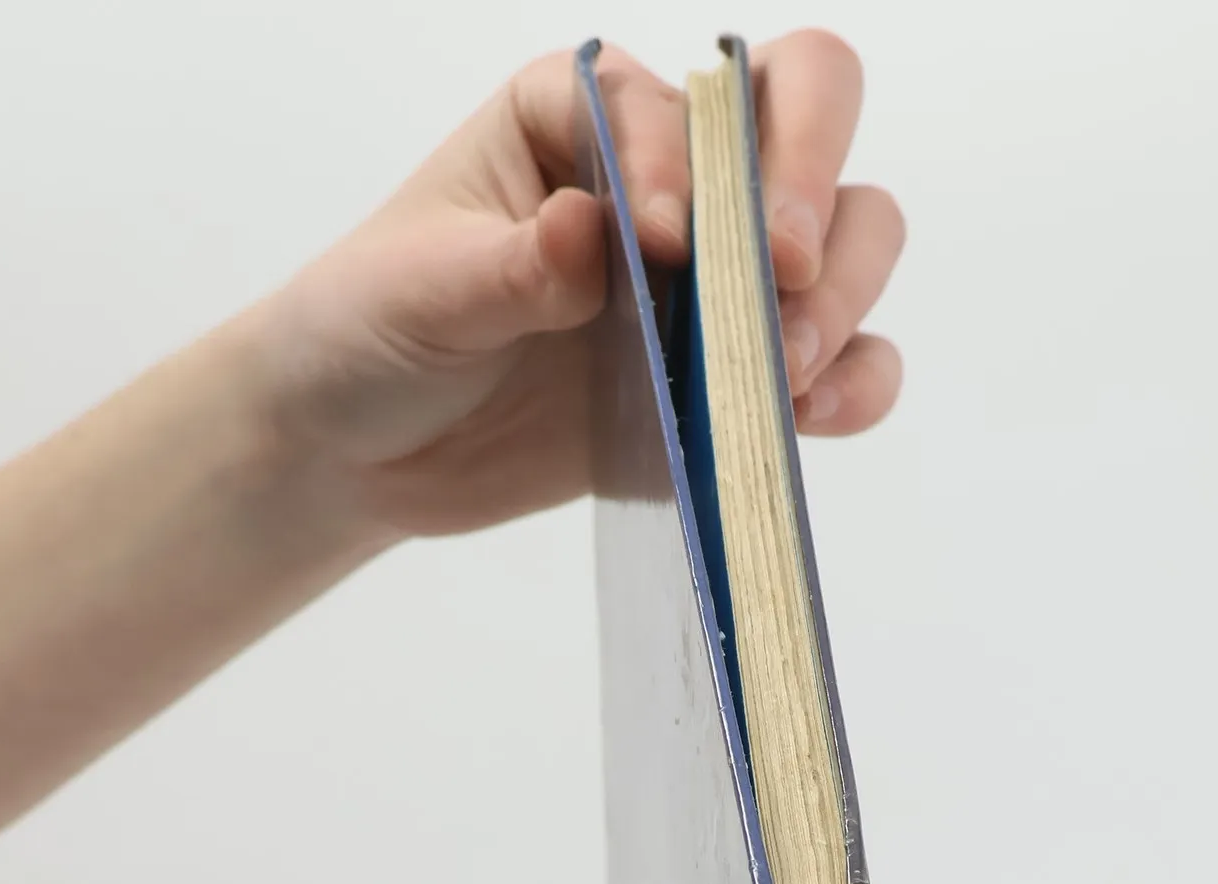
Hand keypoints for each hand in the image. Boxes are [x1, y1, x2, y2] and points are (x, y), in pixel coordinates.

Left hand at [250, 31, 905, 539]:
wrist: (364, 447)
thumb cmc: (374, 328)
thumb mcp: (418, 289)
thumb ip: (509, 265)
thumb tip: (590, 232)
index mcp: (586, 115)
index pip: (680, 102)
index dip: (687, 168)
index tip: (661, 250)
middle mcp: (673, 177)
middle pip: (809, 117)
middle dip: (811, 187)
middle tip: (783, 275)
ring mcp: (714, 282)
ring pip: (852, 240)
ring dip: (841, 297)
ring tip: (785, 373)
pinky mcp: (731, 381)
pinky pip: (842, 365)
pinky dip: (853, 385)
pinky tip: (813, 417)